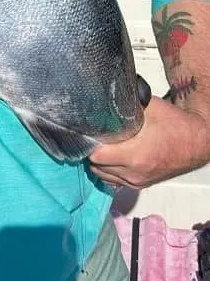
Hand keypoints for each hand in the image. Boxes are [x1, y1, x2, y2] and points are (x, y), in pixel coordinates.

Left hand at [89, 96, 209, 188]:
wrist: (196, 142)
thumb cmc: (174, 123)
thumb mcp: (148, 107)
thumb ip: (125, 104)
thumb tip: (104, 95)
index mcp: (135, 155)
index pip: (96, 155)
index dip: (88, 142)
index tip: (85, 130)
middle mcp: (134, 173)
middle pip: (96, 166)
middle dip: (91, 151)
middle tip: (92, 135)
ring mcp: (137, 181)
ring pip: (103, 176)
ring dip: (98, 162)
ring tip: (101, 144)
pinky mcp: (140, 185)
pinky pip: (114, 180)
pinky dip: (108, 170)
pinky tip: (110, 156)